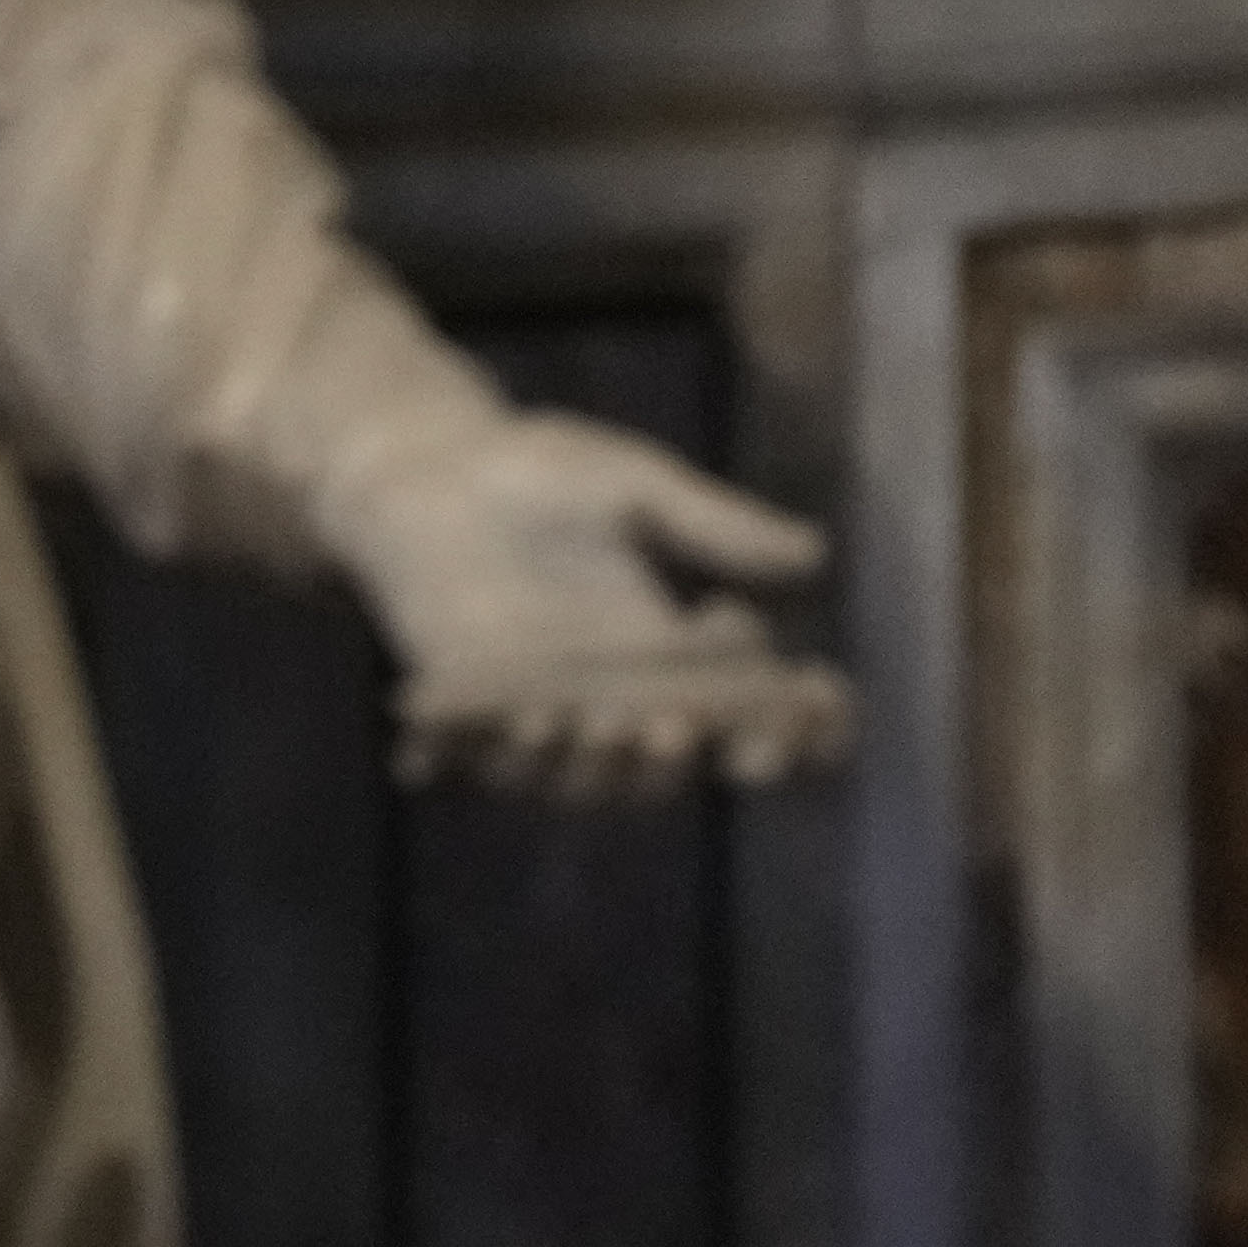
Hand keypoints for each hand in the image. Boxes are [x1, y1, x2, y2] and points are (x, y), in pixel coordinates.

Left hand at [337, 407, 847, 795]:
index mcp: (671, 656)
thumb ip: (714, 525)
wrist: (428, 465)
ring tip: (586, 720)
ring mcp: (537, 715)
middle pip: (661, 768)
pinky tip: (503, 726)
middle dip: (672, 759)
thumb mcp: (636, 485)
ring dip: (587, 764)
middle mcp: (612, 701)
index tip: (819, 712)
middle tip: (672, 725)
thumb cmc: (540, 471)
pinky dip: (488, 758)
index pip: (746, 719)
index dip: (790, 732)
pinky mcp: (461, 717)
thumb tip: (816, 552)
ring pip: (577, 780)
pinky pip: (478, 763)